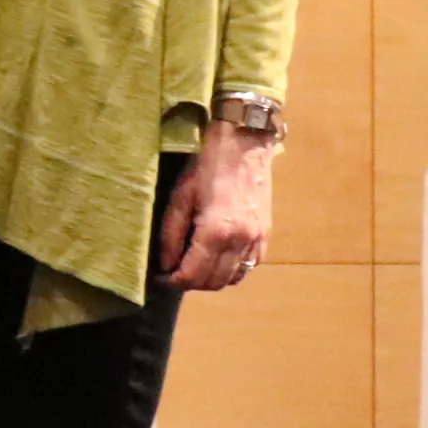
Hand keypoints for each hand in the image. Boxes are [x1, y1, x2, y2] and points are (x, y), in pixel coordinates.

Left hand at [155, 118, 275, 291]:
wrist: (244, 144)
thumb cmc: (206, 166)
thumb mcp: (179, 198)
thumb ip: (171, 235)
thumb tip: (166, 264)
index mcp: (216, 231)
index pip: (193, 274)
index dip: (173, 281)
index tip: (160, 278)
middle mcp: (241, 240)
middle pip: (214, 282)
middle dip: (191, 283)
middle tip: (174, 273)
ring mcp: (258, 238)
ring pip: (234, 277)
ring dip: (212, 279)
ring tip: (193, 267)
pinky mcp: (266, 233)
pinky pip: (251, 265)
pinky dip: (233, 270)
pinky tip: (218, 259)